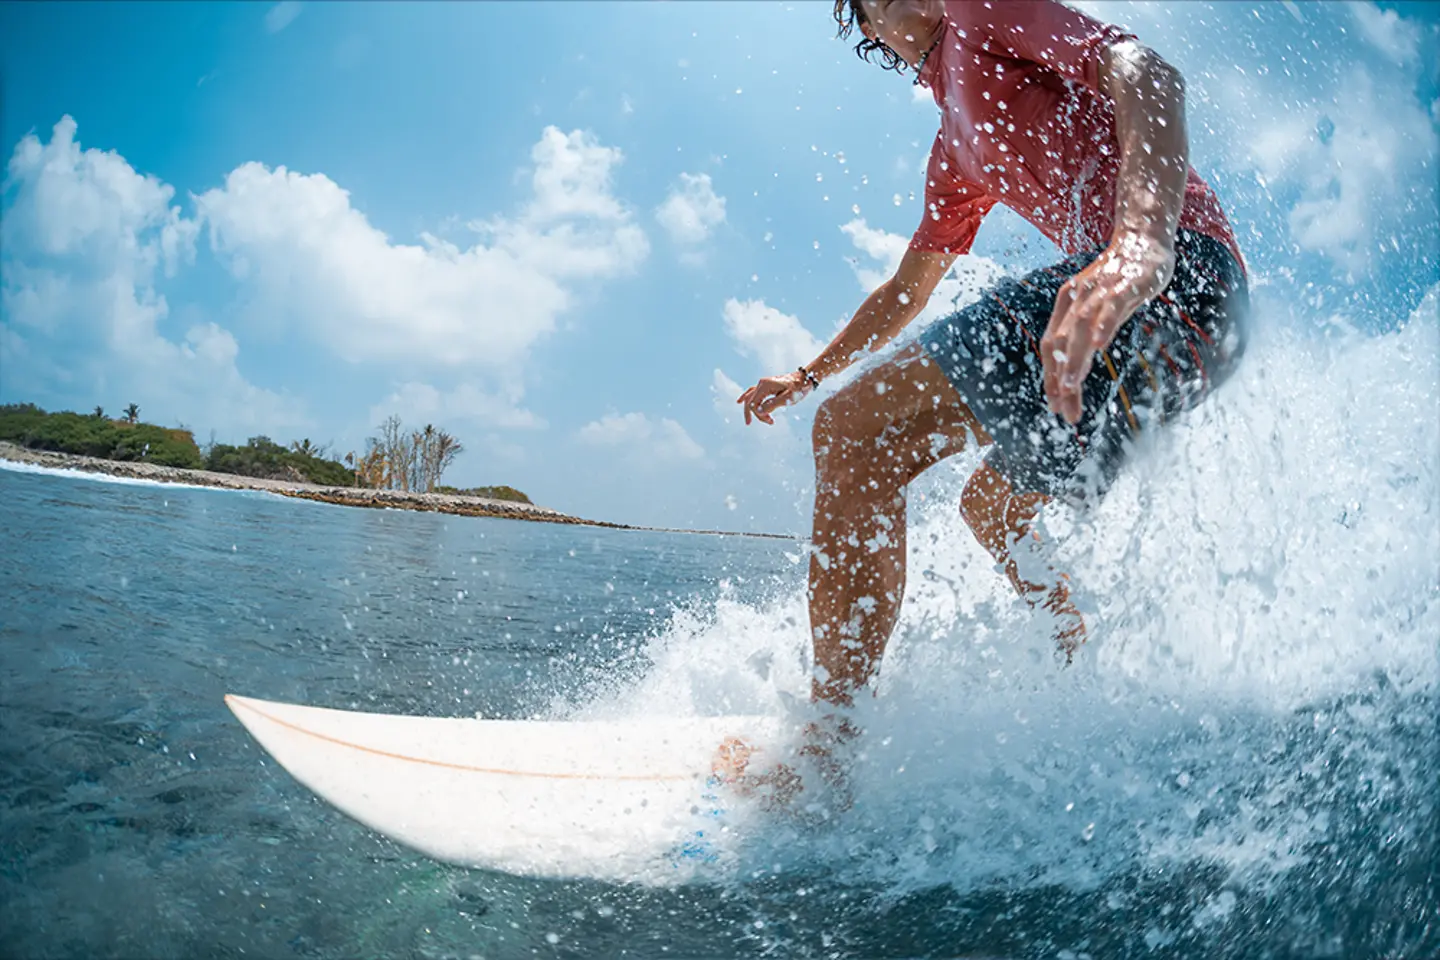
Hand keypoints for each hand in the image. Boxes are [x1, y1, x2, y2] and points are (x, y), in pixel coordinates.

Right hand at [737, 370, 811, 424]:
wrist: (806, 378)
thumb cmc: (799, 388)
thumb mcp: (788, 398)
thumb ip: (773, 404)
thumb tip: (758, 411)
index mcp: (765, 386)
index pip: (754, 404)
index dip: (759, 415)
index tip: (771, 421)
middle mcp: (761, 383)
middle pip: (750, 402)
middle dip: (756, 414)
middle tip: (769, 423)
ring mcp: (763, 384)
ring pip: (751, 398)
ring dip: (753, 410)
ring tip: (753, 421)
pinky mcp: (766, 386)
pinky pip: (752, 393)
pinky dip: (747, 399)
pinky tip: (739, 402)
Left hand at [1041, 231, 1175, 423]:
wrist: (1143, 239)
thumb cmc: (1120, 277)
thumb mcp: (1098, 308)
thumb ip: (1087, 333)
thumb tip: (1078, 366)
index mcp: (1066, 305)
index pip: (1050, 346)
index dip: (1049, 377)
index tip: (1056, 406)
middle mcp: (1076, 298)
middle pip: (1060, 342)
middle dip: (1059, 379)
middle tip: (1063, 410)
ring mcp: (1099, 291)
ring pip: (1080, 328)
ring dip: (1074, 359)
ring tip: (1071, 387)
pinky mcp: (1123, 285)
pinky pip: (1110, 307)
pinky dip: (1103, 327)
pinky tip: (1099, 347)